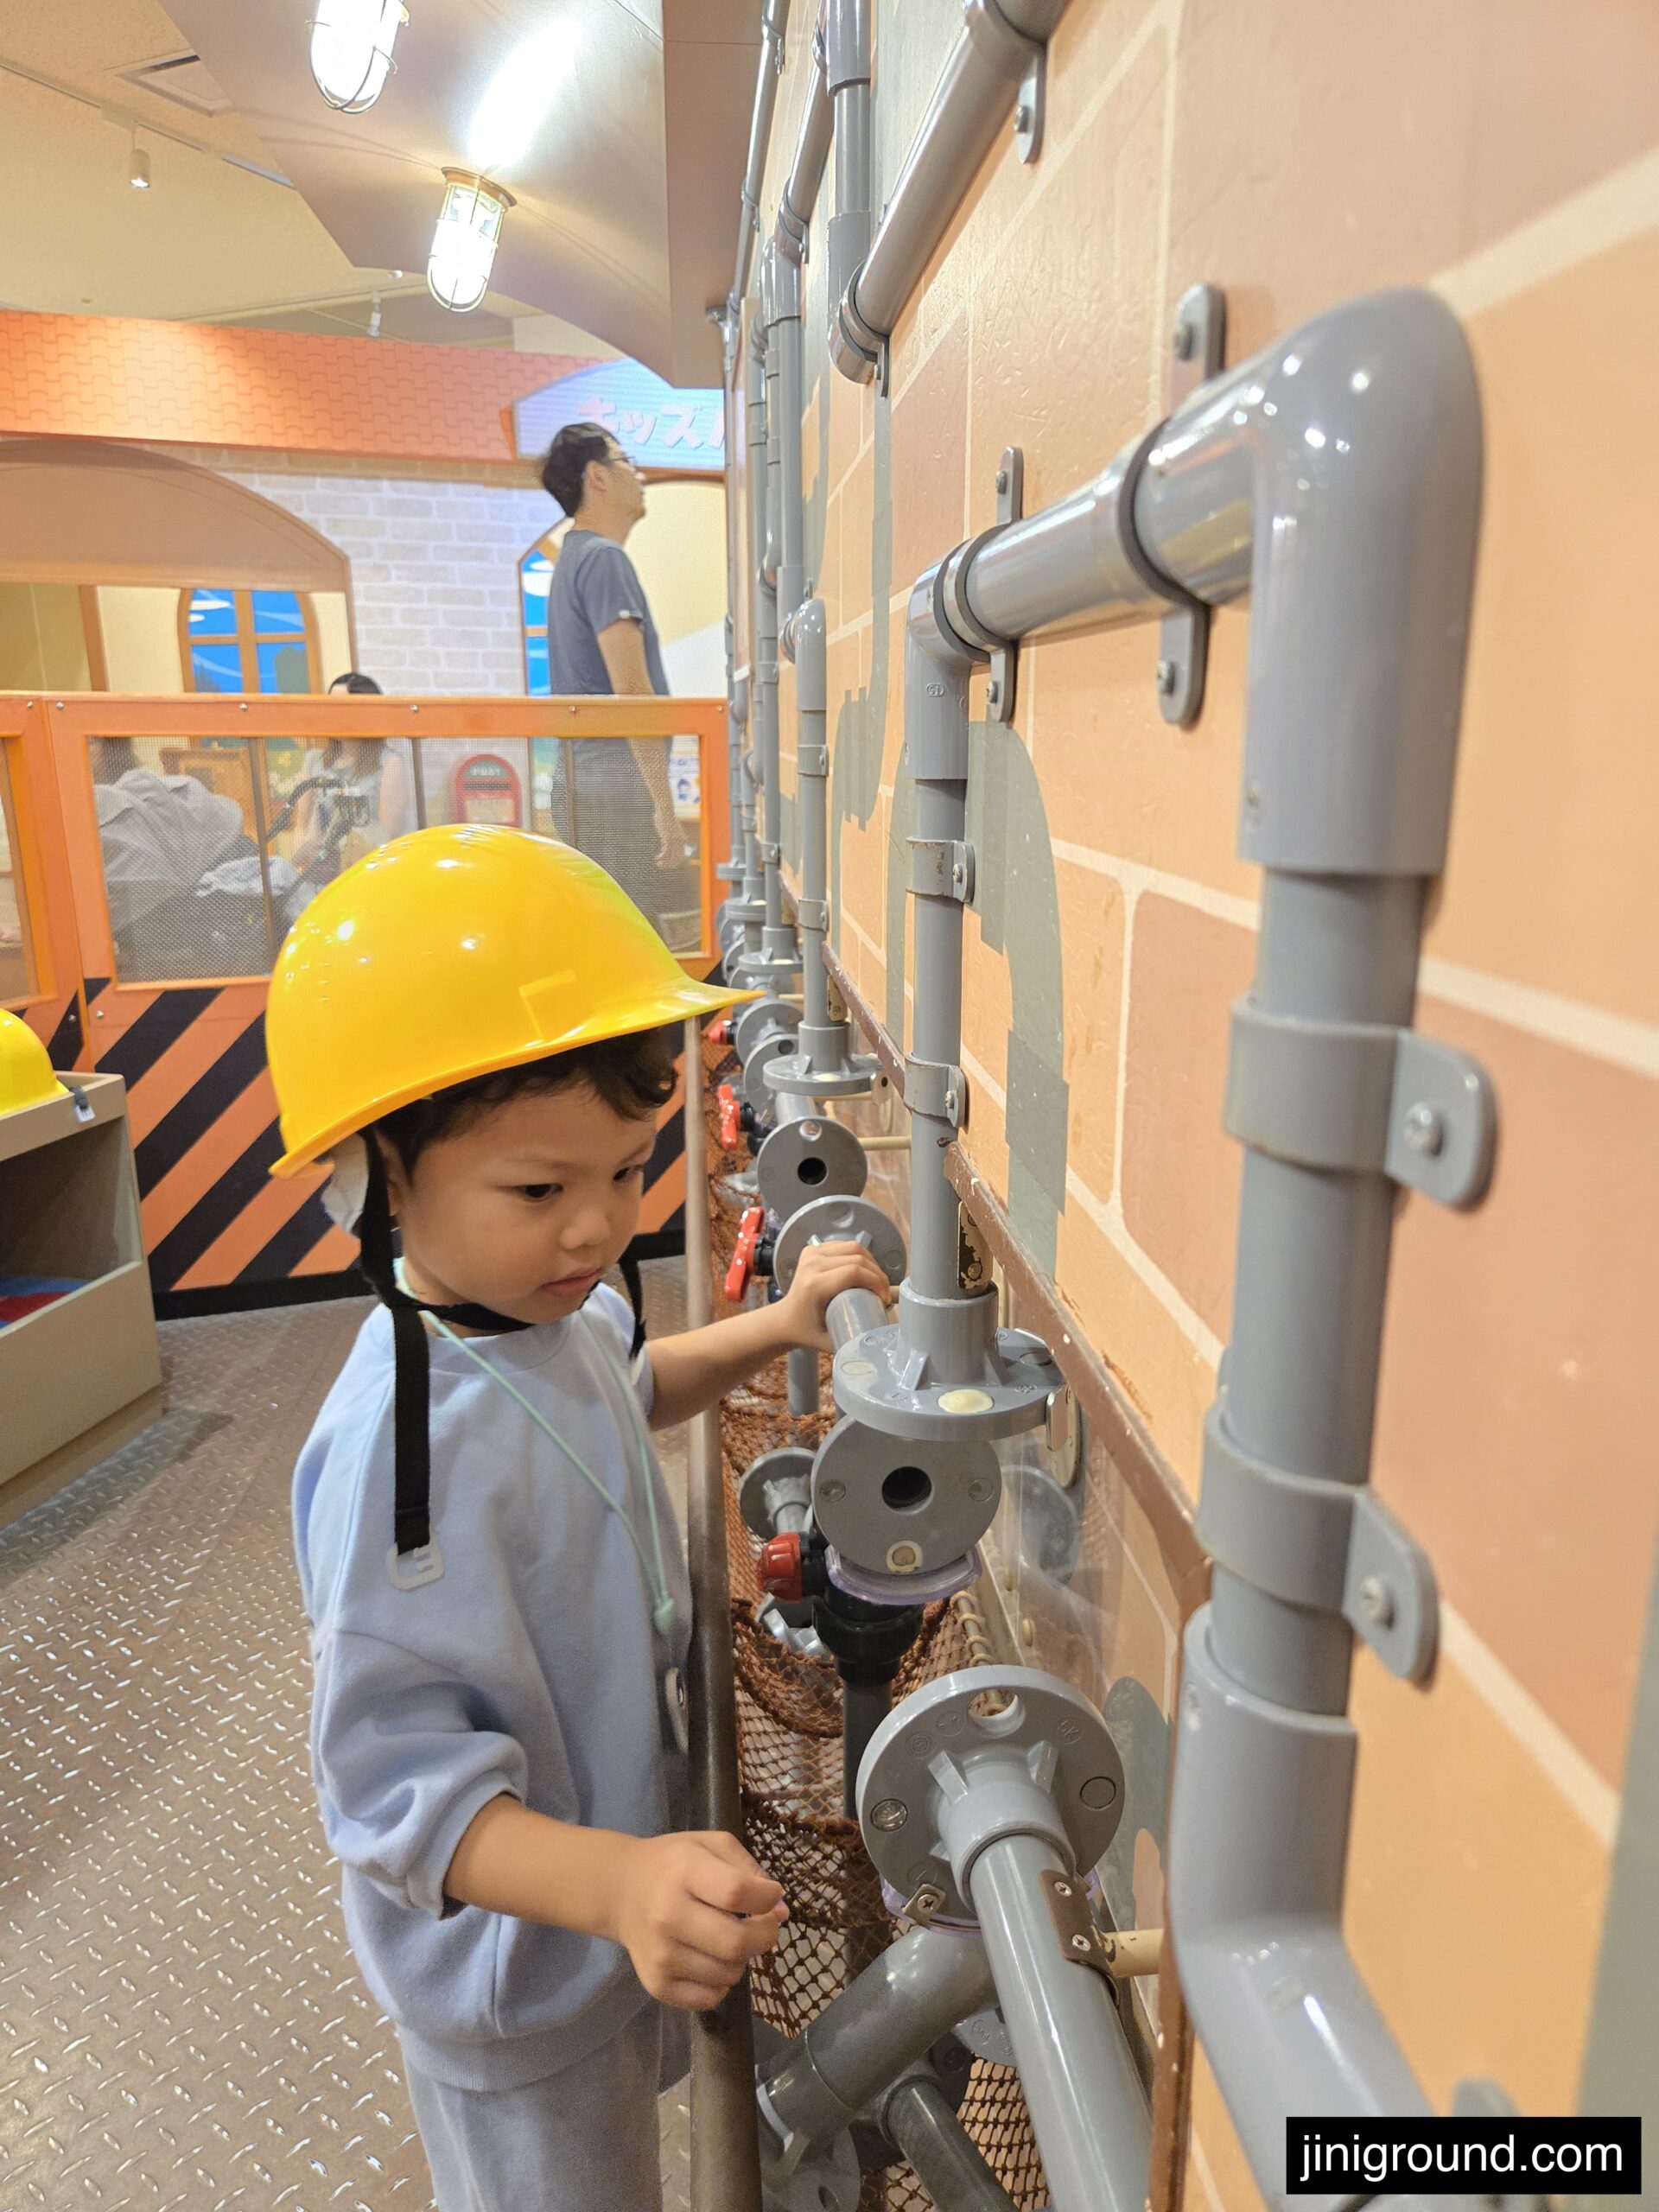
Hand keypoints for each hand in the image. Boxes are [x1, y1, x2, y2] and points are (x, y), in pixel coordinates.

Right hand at [609, 1830, 786, 2010]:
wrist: (621, 1891)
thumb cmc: (674, 1863)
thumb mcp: (712, 1845)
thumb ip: (751, 1871)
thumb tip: (781, 1911)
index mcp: (684, 1872)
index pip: (737, 1893)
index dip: (767, 1898)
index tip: (771, 1896)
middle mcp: (668, 1916)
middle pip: (737, 1943)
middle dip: (765, 1936)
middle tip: (764, 1925)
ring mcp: (660, 1955)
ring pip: (728, 1974)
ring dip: (742, 1958)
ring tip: (729, 1937)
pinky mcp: (657, 1984)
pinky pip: (709, 1998)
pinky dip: (722, 1982)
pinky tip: (712, 1958)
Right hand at [654, 806, 683, 866]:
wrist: (666, 810)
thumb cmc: (667, 819)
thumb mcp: (672, 829)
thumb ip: (673, 837)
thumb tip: (670, 844)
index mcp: (683, 840)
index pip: (682, 856)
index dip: (675, 862)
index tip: (666, 862)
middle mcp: (681, 841)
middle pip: (678, 859)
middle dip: (669, 864)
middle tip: (661, 865)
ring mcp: (675, 840)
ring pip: (672, 857)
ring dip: (665, 862)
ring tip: (658, 863)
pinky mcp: (669, 839)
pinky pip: (666, 852)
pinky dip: (662, 857)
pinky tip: (657, 858)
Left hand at [772, 1239, 893, 1350]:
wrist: (784, 1319)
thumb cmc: (806, 1332)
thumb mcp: (829, 1341)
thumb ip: (853, 1339)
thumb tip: (880, 1334)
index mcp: (814, 1285)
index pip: (854, 1272)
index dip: (876, 1282)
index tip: (883, 1299)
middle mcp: (812, 1264)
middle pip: (857, 1257)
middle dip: (877, 1274)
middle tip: (883, 1292)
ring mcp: (811, 1253)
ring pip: (853, 1247)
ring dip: (871, 1263)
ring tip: (877, 1281)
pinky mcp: (813, 1249)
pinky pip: (845, 1245)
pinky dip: (860, 1256)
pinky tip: (865, 1271)